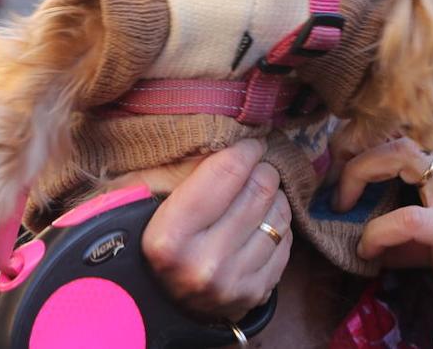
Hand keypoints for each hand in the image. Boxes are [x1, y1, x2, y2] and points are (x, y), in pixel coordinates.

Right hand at [142, 139, 291, 320]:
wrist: (156, 299)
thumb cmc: (152, 234)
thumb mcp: (145, 195)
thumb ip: (178, 163)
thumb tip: (227, 133)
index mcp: (170, 236)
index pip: (229, 170)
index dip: (245, 149)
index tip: (246, 145)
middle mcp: (204, 264)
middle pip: (261, 187)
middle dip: (259, 169)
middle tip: (250, 169)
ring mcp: (233, 283)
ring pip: (280, 211)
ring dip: (271, 196)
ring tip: (252, 196)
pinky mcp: (257, 293)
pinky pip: (287, 239)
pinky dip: (276, 223)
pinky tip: (257, 223)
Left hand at [336, 138, 432, 331]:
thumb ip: (404, 237)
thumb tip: (361, 243)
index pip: (398, 137)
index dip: (360, 148)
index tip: (336, 176)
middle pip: (394, 136)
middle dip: (353, 158)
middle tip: (335, 193)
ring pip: (402, 157)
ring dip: (361, 177)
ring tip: (345, 208)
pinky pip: (409, 218)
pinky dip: (379, 231)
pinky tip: (368, 250)